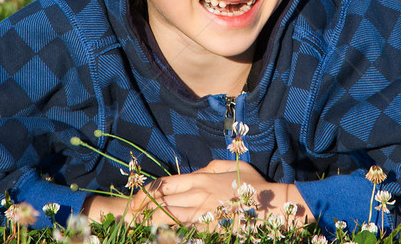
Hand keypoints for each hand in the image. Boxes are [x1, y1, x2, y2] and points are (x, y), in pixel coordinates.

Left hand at [85, 160, 313, 226]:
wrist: (274, 207)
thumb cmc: (257, 187)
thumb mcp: (235, 166)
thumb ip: (213, 166)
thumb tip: (198, 170)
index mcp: (202, 178)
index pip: (167, 184)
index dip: (148, 191)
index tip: (136, 198)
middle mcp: (198, 195)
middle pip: (162, 201)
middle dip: (141, 208)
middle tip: (126, 215)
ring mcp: (203, 215)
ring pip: (168, 218)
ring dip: (149, 222)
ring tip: (134, 226)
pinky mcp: (208, 230)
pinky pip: (183, 232)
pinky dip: (169, 234)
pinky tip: (158, 236)